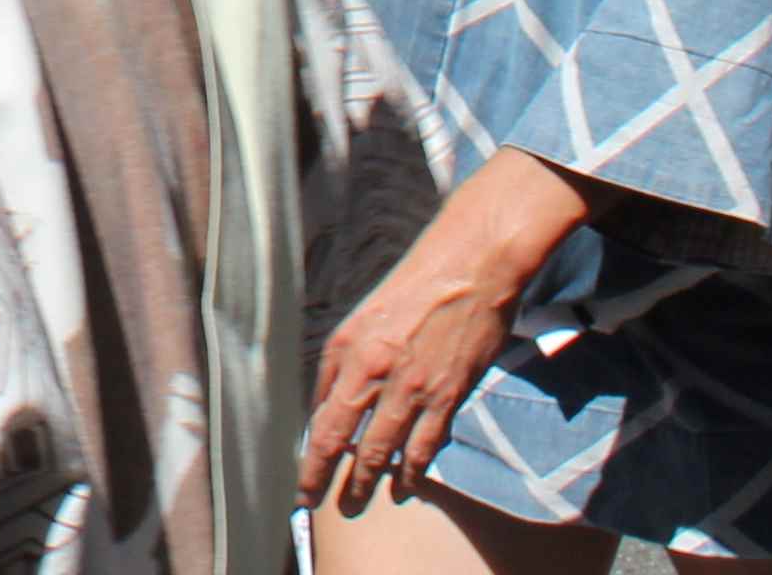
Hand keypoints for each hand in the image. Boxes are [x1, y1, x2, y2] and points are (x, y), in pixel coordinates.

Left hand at [302, 149, 585, 512]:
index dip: (309, 459)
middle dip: (331, 480)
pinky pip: (426, 445)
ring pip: (383, 450)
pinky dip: (413, 470)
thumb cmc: (413, 286)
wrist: (469, 266)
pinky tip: (406, 485)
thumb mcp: (361, 317)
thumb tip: (323, 406)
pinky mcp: (448, 394)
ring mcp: (412, 386)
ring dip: (369, 482)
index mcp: (347, 349)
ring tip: (359, 503)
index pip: (320, 419)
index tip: (302, 485)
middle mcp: (373, 370)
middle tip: (323, 504)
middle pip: (344, 440)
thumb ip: (340, 363)